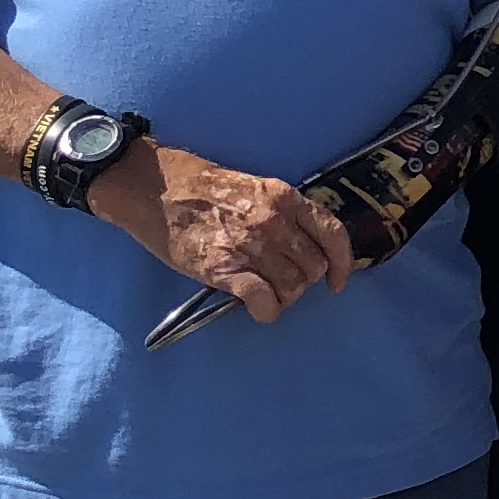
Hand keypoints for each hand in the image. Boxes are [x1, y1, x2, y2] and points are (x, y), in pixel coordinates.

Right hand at [90, 142, 354, 324]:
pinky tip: (258, 308)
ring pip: (291, 287)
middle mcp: (273, 220)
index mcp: (284, 197)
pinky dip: (266, 310)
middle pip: (312, 266)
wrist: (155, 189)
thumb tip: (302, 246)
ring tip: (264, 292)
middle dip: (303, 281)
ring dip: (282, 297)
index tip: (338, 280)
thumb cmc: (200, 188)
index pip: (332, 233)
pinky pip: (263, 301)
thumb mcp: (253, 188)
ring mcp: (250, 245)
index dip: (343, 262)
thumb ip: (281, 213)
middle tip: (281, 281)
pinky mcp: (224, 268)